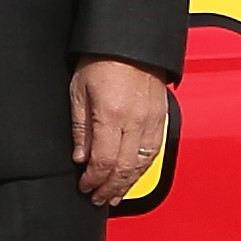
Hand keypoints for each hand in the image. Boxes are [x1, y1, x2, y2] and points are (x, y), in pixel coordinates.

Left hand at [70, 56, 171, 205]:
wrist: (130, 40)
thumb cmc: (101, 59)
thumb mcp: (78, 90)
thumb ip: (80, 128)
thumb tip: (80, 158)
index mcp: (111, 113)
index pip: (103, 161)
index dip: (93, 180)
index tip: (85, 187)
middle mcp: (135, 120)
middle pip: (124, 169)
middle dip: (110, 189)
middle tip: (98, 199)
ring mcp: (152, 120)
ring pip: (143, 165)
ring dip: (128, 184)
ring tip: (115, 195)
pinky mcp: (162, 117)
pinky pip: (155, 151)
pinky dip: (144, 169)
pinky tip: (134, 176)